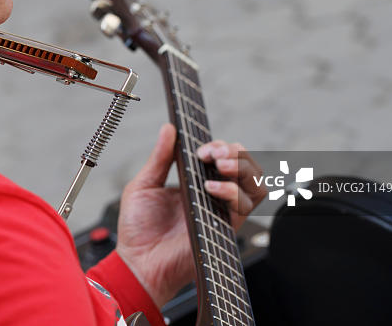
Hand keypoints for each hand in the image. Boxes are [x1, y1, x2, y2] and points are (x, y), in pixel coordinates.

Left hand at [115, 124, 265, 307]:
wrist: (138, 262)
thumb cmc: (138, 230)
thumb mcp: (143, 185)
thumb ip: (159, 157)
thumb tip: (168, 129)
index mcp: (195, 182)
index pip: (222, 156)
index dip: (218, 146)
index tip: (200, 147)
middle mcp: (212, 196)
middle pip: (244, 165)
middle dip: (233, 151)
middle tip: (211, 153)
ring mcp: (221, 211)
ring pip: (254, 183)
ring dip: (241, 167)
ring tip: (217, 164)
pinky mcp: (224, 227)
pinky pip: (244, 206)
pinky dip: (231, 191)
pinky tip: (209, 188)